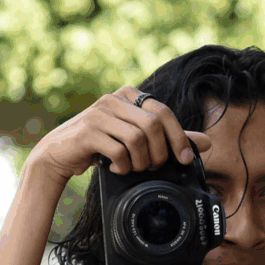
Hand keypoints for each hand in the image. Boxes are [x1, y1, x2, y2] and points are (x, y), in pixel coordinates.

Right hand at [24, 89, 208, 186]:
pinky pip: (118, 151)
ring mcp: (99, 113)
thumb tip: (206, 142)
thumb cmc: (100, 145)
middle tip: (152, 167)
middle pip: (153, 125)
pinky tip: (117, 168)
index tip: (185, 159)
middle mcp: (114, 99)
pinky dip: (123, 166)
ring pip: (137, 139)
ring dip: (141, 161)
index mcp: (128, 96)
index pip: (164, 112)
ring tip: (133, 167)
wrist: (58, 154)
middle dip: (160, 153)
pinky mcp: (88, 132)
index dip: (179, 137)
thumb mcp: (134, 138)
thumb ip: (168, 138)